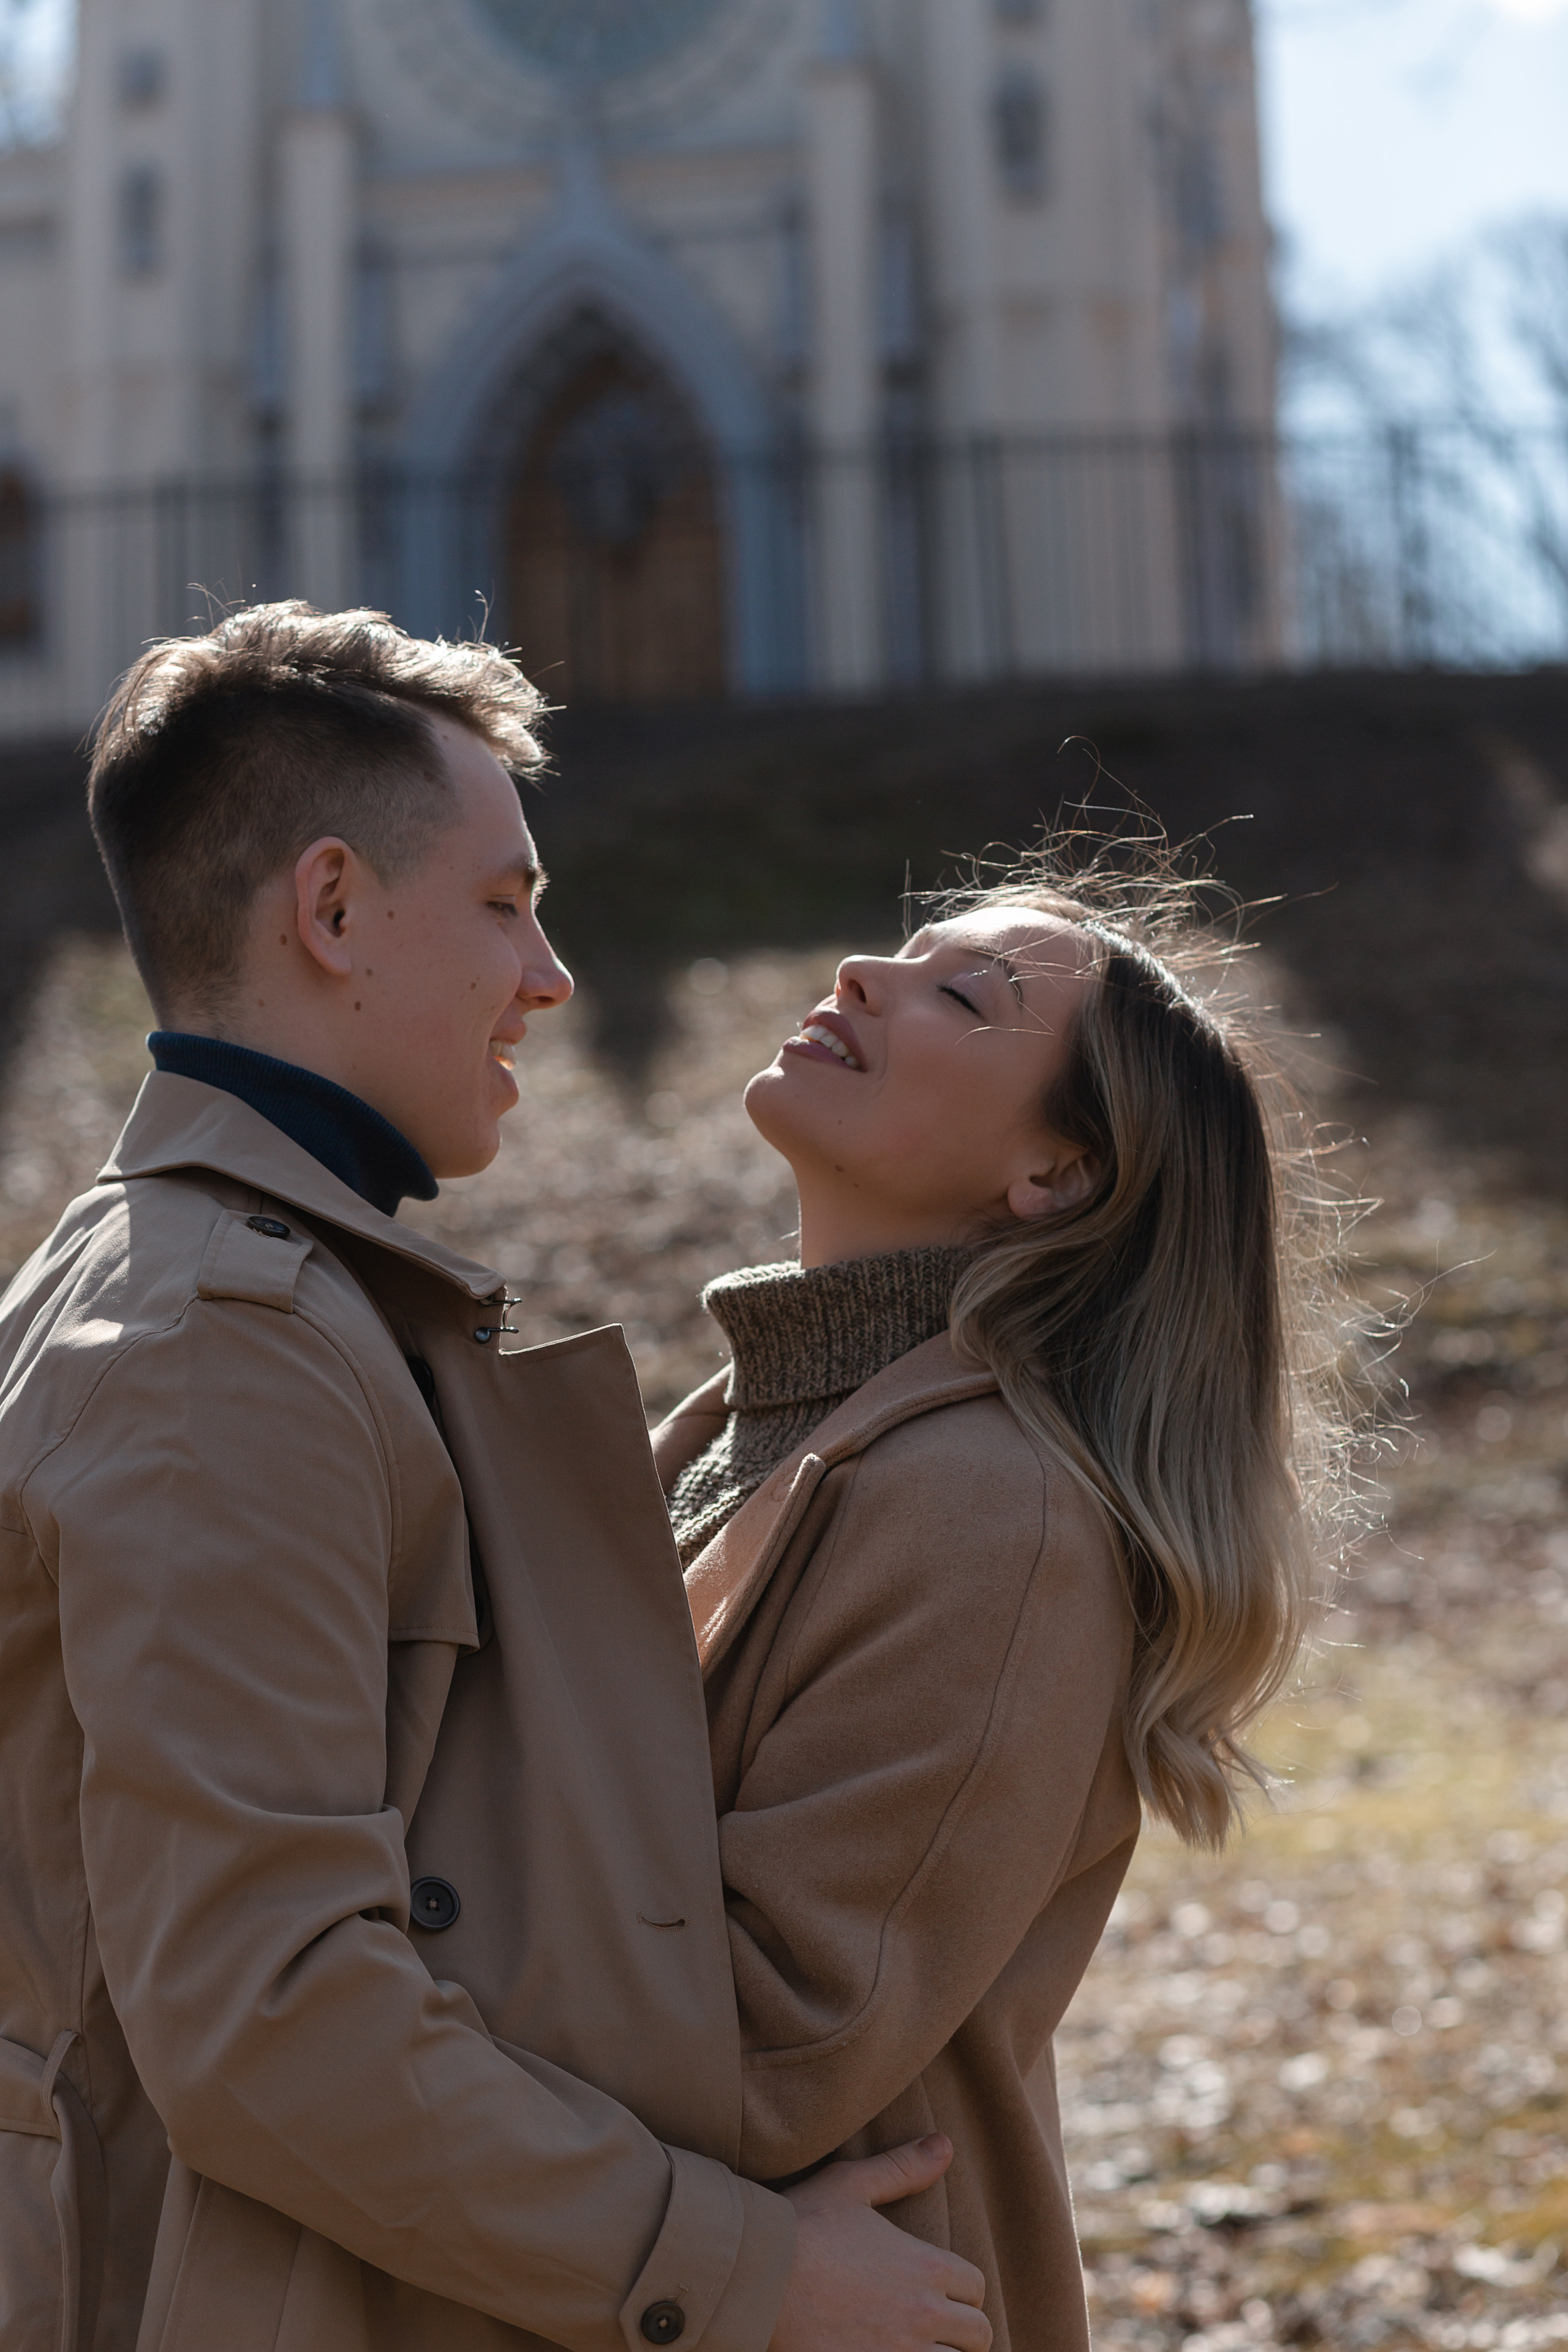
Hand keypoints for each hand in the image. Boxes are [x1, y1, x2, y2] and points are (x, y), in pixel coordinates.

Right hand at [770, 2134, 991, 2351]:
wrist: (756, 2278)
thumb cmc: (801, 2226)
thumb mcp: (851, 2184)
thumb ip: (902, 2168)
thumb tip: (945, 2145)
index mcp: (925, 2266)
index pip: (975, 2287)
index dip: (963, 2290)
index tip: (942, 2293)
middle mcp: (923, 2313)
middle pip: (978, 2334)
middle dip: (963, 2330)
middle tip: (937, 2328)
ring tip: (920, 2348)